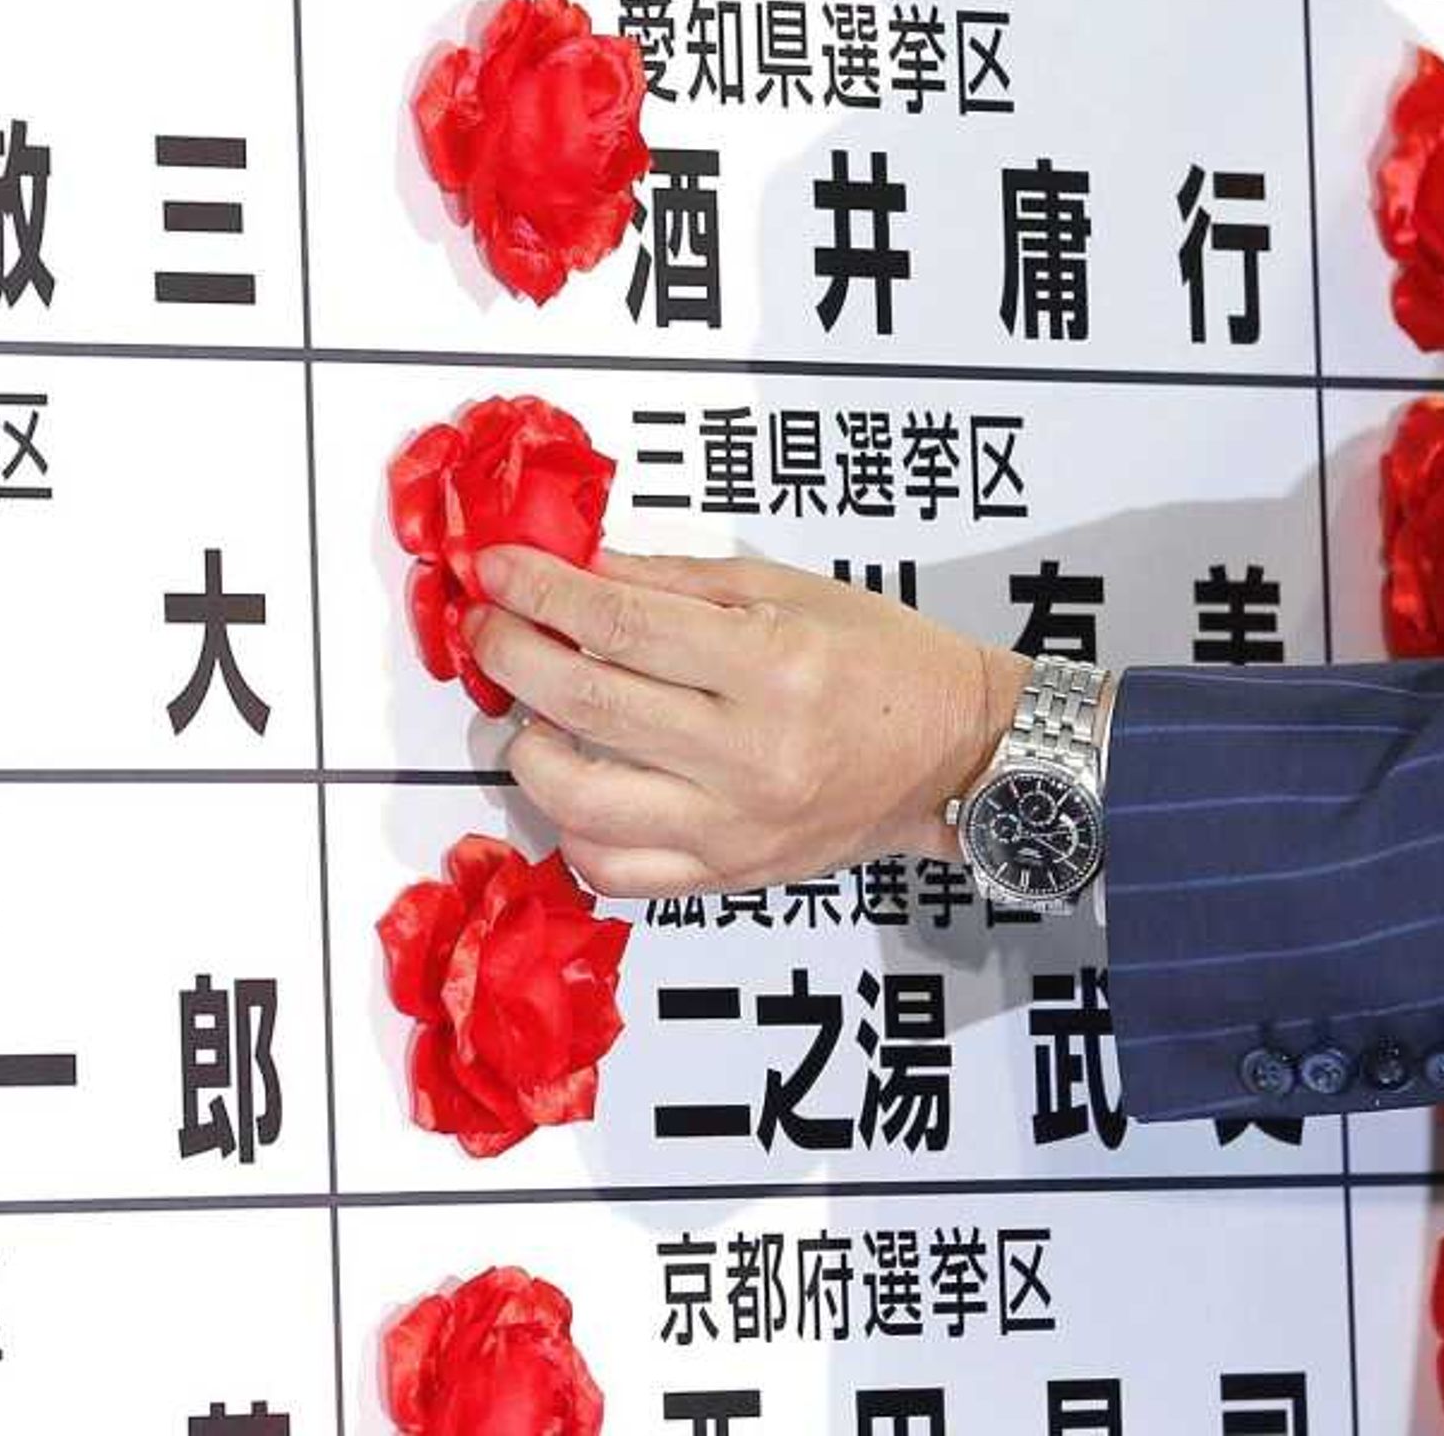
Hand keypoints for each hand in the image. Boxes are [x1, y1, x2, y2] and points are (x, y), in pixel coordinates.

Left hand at [466, 541, 1028, 898]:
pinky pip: (617, 871)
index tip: (496, 570)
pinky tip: (574, 787)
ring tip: (524, 715)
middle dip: (512, 653)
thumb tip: (580, 567)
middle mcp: (749, 753)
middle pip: (586, 702)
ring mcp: (736, 827)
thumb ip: (677, 582)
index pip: (621, 624)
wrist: (957, 751)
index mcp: (770, 664)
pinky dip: (572, 830)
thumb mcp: (791, 589)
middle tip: (486, 626)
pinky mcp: (731, 876)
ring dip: (525, 749)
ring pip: (581, 800)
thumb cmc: (884, 661)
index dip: (542, 591)